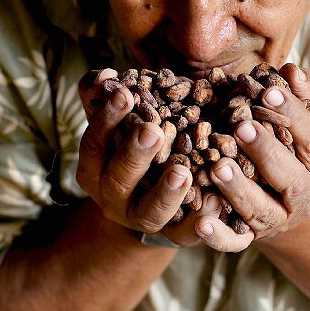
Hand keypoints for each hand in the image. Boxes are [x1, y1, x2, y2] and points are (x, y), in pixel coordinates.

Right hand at [77, 69, 211, 242]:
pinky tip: (215, 201)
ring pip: (150, 213)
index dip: (106, 119)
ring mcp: (143, 219)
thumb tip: (106, 75)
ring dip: (166, 193)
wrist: (150, 206)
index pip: (94, 143)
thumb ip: (106, 96)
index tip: (125, 92)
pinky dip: (200, 222)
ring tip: (183, 171)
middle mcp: (114, 198)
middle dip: (134, 155)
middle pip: (118, 179)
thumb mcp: (119, 122)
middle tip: (152, 131)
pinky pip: (186, 234)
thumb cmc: (135, 149)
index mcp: (96, 168)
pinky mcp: (175, 235)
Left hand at [192, 63, 309, 252]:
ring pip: (259, 210)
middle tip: (241, 128)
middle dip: (266, 152)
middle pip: (289, 179)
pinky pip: (234, 243)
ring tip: (217, 167)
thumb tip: (292, 71)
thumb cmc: (290, 152)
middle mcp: (303, 198)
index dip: (292, 115)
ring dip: (238, 189)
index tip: (267, 91)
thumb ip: (301, 97)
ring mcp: (276, 221)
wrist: (285, 207)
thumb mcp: (301, 125)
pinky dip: (217, 236)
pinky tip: (200, 221)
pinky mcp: (250, 238)